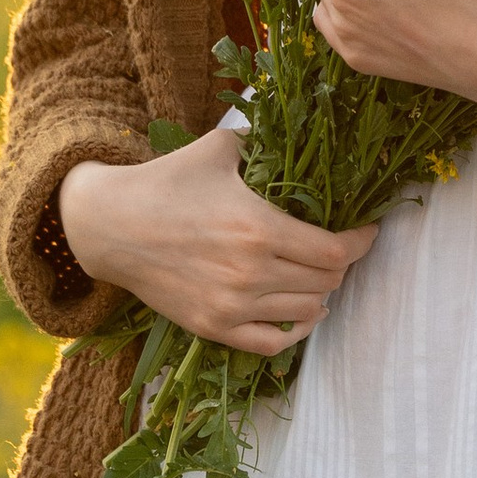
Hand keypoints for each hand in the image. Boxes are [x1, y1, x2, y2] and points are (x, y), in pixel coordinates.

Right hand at [60, 131, 376, 355]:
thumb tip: (303, 133)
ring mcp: (231, 305)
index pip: (335, 250)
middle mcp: (250, 272)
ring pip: (306, 311)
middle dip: (342, 264)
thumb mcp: (219, 149)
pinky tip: (304, 312)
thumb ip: (266, 143)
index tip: (367, 230)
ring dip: (322, 293)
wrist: (109, 225)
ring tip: (320, 274)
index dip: (360, 242)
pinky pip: (273, 344)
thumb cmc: (166, 181)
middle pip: (326, 282)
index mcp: (258, 227)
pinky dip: (297, 331)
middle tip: (339, 248)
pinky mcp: (213, 327)